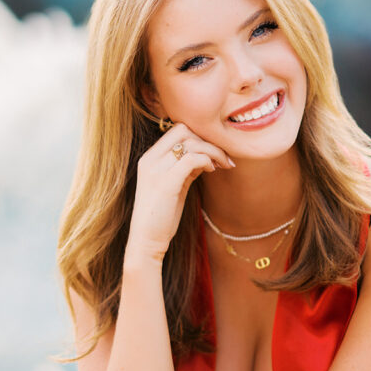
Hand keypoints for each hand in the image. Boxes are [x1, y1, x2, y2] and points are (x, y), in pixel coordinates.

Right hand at [126, 122, 234, 263]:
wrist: (146, 240)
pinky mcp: (166, 183)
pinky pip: (192, 159)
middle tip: (223, 157)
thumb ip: (184, 168)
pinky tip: (212, 170)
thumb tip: (205, 156)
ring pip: (191, 143)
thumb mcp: (173, 186)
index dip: (199, 136)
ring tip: (223, 165)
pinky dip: (207, 160)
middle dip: (208, 140)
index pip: (176, 130)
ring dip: (213, 151)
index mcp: (149, 158)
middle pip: (184, 131)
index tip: (213, 151)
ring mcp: (156, 170)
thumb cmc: (161, 216)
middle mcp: (150, 159)